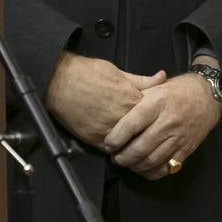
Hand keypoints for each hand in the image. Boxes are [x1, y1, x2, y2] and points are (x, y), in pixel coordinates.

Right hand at [44, 53, 165, 147]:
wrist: (59, 81)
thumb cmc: (87, 73)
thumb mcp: (119, 71)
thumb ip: (142, 80)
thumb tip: (161, 77)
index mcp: (130, 98)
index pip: (152, 114)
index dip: (156, 116)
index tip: (157, 117)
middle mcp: (120, 116)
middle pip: (142, 131)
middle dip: (147, 132)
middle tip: (150, 133)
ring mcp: (107, 129)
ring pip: (129, 143)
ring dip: (133, 143)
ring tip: (137, 142)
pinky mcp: (93, 138)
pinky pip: (111, 149)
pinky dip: (117, 149)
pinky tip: (121, 147)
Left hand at [102, 70, 221, 179]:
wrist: (208, 96)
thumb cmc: (177, 90)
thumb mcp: (156, 87)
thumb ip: (136, 99)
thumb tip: (114, 112)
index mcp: (157, 103)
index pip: (131, 125)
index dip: (116, 138)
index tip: (108, 144)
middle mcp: (168, 121)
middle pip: (140, 148)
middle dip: (122, 157)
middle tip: (115, 157)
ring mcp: (178, 137)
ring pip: (151, 161)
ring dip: (135, 166)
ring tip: (127, 163)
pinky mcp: (187, 149)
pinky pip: (166, 168)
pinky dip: (152, 172)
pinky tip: (144, 169)